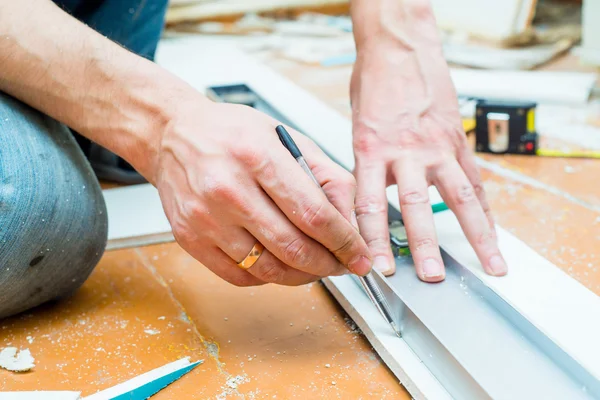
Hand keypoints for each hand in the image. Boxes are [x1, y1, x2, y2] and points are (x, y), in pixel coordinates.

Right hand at [153, 99, 372, 285]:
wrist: (172, 135)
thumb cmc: (231, 133)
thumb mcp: (286, 138)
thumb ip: (326, 175)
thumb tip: (350, 220)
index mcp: (257, 156)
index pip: (314, 214)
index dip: (345, 243)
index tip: (360, 257)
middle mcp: (228, 189)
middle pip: (293, 247)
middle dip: (328, 264)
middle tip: (341, 264)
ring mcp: (206, 218)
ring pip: (268, 268)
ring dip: (302, 275)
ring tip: (314, 265)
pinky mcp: (190, 238)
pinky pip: (240, 276)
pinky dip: (269, 277)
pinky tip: (279, 264)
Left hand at [350, 36, 506, 281]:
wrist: (397, 48)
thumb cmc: (373, 85)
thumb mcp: (356, 129)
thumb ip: (363, 168)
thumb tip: (362, 205)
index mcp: (370, 150)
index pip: (370, 205)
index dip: (373, 239)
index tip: (376, 266)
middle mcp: (405, 150)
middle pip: (415, 205)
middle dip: (424, 245)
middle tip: (430, 276)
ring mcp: (436, 146)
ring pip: (460, 197)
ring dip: (476, 236)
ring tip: (489, 265)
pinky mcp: (457, 140)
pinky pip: (475, 180)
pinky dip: (486, 210)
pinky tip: (493, 232)